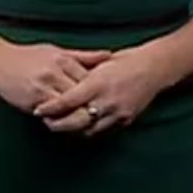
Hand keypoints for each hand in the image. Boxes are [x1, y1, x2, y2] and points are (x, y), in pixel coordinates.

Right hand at [0, 42, 113, 115]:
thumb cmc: (28, 56)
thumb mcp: (56, 51)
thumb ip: (83, 56)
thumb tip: (109, 55)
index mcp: (62, 60)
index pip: (90, 79)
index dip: (101, 90)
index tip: (110, 96)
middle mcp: (53, 75)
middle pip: (82, 96)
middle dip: (93, 106)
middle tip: (105, 113)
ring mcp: (43, 90)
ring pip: (70, 110)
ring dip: (80, 117)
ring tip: (91, 122)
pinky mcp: (33, 104)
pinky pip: (54, 117)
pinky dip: (64, 121)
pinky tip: (71, 123)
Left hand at [32, 45, 173, 135]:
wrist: (154, 69)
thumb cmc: (124, 62)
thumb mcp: (99, 64)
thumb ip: (79, 74)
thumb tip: (58, 80)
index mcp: (97, 83)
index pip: (68, 100)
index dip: (51, 107)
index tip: (38, 110)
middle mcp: (107, 100)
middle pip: (76, 120)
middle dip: (59, 124)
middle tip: (46, 123)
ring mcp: (117, 112)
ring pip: (89, 129)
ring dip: (73, 130)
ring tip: (60, 126)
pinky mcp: (125, 120)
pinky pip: (103, 130)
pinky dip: (90, 130)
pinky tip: (80, 127)